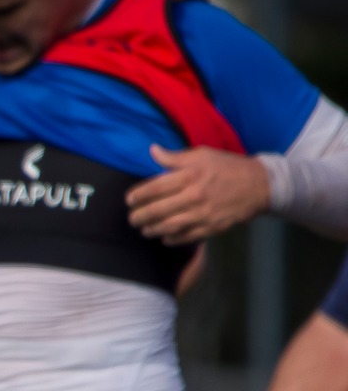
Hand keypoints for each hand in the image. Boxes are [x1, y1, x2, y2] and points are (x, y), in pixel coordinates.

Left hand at [126, 145, 269, 243]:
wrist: (261, 185)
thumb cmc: (229, 167)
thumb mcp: (203, 155)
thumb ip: (175, 157)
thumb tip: (152, 151)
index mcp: (191, 175)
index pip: (155, 188)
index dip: (138, 195)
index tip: (129, 200)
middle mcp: (195, 196)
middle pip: (157, 210)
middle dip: (139, 216)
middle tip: (132, 218)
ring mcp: (203, 214)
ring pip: (168, 226)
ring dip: (152, 230)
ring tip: (144, 229)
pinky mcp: (212, 227)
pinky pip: (186, 237)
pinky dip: (171, 239)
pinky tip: (164, 237)